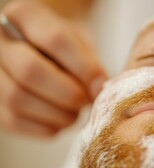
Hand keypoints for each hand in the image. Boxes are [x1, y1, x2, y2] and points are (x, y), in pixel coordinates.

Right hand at [0, 1, 106, 136]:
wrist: (44, 51)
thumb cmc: (67, 48)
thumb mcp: (82, 44)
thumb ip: (90, 63)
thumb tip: (98, 90)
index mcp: (24, 15)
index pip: (55, 40)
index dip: (84, 68)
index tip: (101, 85)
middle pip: (30, 71)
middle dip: (67, 94)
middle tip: (86, 101)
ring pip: (17, 99)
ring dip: (56, 114)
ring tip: (75, 113)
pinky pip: (14, 121)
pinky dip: (45, 127)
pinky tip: (61, 121)